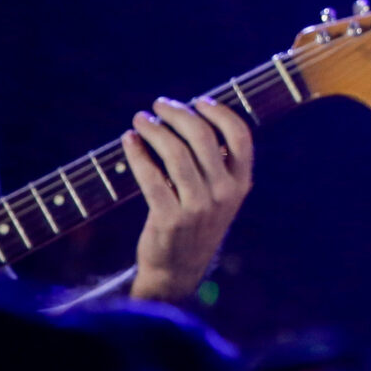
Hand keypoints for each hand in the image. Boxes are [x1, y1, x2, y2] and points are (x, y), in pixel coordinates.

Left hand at [122, 95, 252, 301]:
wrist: (178, 269)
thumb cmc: (196, 221)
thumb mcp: (219, 194)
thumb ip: (214, 162)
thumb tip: (188, 115)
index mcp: (241, 182)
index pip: (240, 135)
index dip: (219, 112)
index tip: (198, 101)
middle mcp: (224, 193)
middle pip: (203, 138)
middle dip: (178, 114)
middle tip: (159, 104)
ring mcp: (198, 207)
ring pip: (175, 154)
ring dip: (154, 130)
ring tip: (140, 119)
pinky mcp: (169, 218)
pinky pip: (150, 177)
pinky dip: (137, 154)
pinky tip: (129, 141)